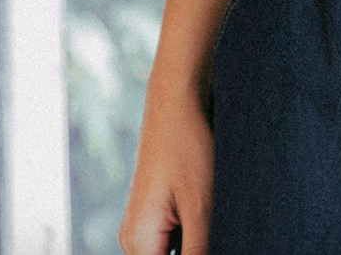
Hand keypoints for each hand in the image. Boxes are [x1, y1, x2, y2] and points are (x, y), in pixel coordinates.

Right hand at [118, 92, 213, 254]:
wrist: (175, 100)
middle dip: (192, 250)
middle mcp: (131, 238)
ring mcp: (138, 225)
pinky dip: (187, 233)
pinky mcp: (149, 212)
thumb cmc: (187, 145)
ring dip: (191, 244)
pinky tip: (204, 213)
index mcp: (138, 242)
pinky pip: (167, 238)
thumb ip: (197, 252)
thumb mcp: (201, 206)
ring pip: (167, 252)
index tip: (206, 239)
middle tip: (209, 223)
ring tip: (207, 216)